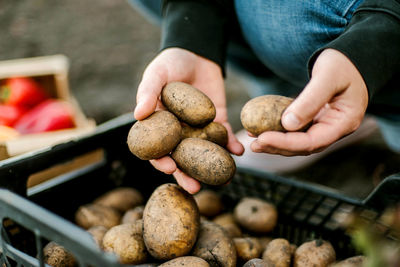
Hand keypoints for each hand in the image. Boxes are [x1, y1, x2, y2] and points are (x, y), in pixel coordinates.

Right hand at [134, 47, 243, 192]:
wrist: (197, 53)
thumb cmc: (170, 63)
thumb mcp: (157, 73)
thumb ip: (148, 92)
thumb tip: (137, 115)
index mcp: (159, 125)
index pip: (157, 148)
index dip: (160, 161)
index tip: (168, 168)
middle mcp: (178, 132)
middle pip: (181, 158)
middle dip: (187, 174)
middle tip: (194, 188)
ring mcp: (198, 129)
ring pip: (203, 153)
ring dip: (211, 167)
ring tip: (222, 179)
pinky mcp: (216, 122)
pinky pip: (223, 136)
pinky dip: (231, 145)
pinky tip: (238, 152)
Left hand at [250, 48, 368, 155]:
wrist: (351, 59)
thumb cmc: (342, 63)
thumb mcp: (327, 76)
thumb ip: (310, 99)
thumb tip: (287, 124)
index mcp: (345, 122)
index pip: (312, 142)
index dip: (286, 143)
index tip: (263, 138)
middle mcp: (335, 129)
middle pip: (303, 147)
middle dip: (277, 147)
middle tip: (254, 145)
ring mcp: (326, 127)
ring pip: (298, 142)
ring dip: (276, 143)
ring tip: (253, 140)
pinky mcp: (315, 121)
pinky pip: (296, 131)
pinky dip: (278, 132)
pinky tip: (259, 129)